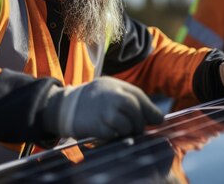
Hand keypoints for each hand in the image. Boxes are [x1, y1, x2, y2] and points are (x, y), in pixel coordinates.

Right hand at [43, 77, 163, 139]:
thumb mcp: (111, 89)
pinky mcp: (97, 126)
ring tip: (119, 129)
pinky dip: (114, 136)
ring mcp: (104, 112)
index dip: (151, 111)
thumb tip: (158, 118)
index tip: (157, 120)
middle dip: (139, 123)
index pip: (140, 97)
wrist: (65, 106)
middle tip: (136, 128)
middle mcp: (112, 97)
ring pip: (127, 126)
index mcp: (116, 86)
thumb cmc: (93, 98)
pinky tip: (107, 131)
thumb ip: (132, 99)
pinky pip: (114, 135)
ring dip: (127, 131)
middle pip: (136, 112)